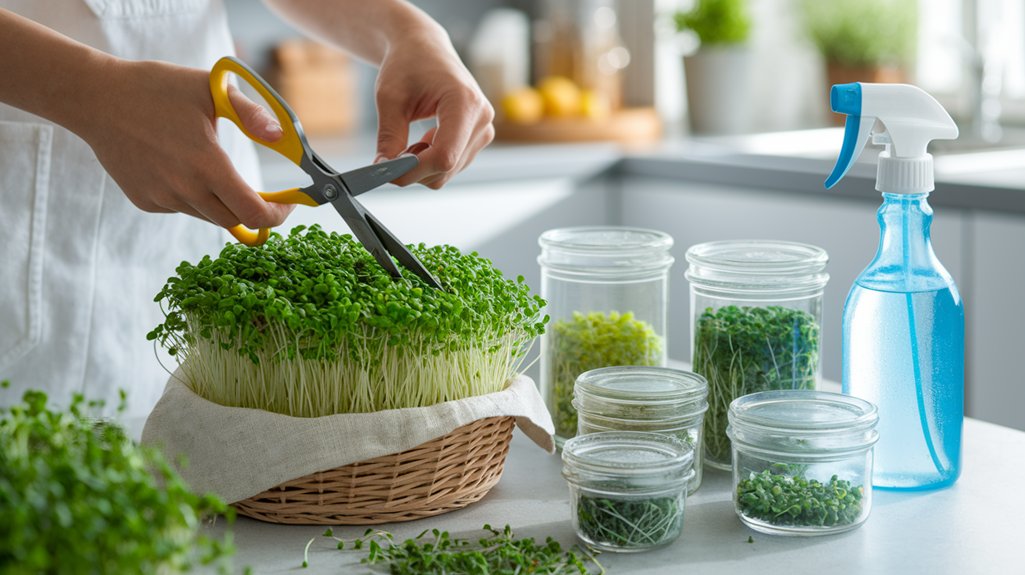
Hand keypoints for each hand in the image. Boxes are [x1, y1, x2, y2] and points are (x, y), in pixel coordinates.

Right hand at [77, 59, 292, 228]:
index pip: (254, 212)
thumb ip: (252, 113)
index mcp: (206, 165)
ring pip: (208, 216)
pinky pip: (182, 208)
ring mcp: (162, 198)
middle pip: (235, 221)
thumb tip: (282, 136)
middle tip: (266, 197)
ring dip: (224, 203)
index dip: (277, 215)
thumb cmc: (156, 88)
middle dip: (255, 212)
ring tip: (218, 171)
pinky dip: (194, 198)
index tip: (287, 206)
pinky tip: (183, 168)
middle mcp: (184, 189)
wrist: (95, 98)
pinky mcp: (145, 201)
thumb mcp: (211, 89)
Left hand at [373, 31, 494, 188]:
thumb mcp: (390, 99)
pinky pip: (452, 166)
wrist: (424, 50)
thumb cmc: (408, 65)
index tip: (387, 172)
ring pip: (448, 172)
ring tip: (408, 139)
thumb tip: (383, 170)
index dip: (413, 170)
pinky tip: (423, 141)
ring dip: (421, 165)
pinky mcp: (479, 137)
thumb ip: (389, 137)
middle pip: (445, 168)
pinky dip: (430, 162)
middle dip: (413, 169)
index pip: (444, 156)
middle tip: (390, 152)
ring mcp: (484, 130)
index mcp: (465, 102)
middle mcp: (482, 119)